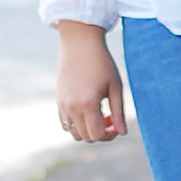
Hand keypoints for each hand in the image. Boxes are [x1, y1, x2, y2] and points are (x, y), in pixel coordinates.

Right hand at [55, 21, 125, 143]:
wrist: (80, 43)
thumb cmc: (102, 63)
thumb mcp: (115, 86)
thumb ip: (118, 112)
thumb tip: (122, 132)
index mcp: (88, 104)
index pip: (97, 135)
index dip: (110, 135)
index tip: (117, 125)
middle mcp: (72, 107)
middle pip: (86, 136)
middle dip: (101, 133)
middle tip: (110, 117)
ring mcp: (62, 105)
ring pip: (75, 133)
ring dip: (88, 129)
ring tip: (98, 113)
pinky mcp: (58, 101)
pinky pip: (66, 124)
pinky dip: (77, 124)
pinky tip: (87, 109)